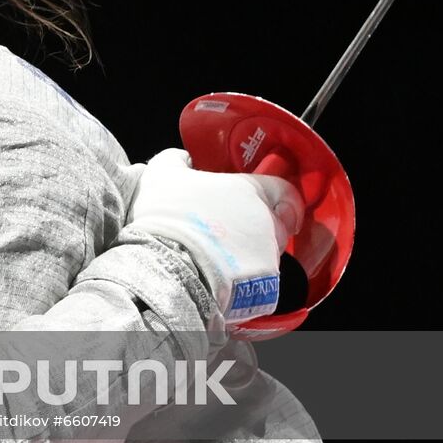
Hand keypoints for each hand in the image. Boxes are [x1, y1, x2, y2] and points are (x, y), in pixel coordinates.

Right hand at [128, 148, 304, 323]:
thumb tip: (181, 158)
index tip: (275, 205)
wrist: (170, 266)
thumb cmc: (168, 216)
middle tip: (231, 233)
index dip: (281, 197)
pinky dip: (245, 278)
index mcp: (248, 189)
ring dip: (252, 253)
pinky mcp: (262, 285)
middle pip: (277, 223)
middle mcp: (266, 221)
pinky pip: (260, 279)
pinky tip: (222, 277)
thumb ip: (173, 161)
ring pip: (270, 251)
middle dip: (261, 228)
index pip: (283, 189)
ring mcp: (267, 254)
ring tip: (223, 258)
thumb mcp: (160, 176)